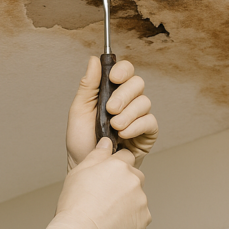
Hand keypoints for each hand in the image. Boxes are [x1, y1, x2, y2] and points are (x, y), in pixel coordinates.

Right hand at [38, 139, 151, 228]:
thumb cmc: (75, 205)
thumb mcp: (79, 172)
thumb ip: (97, 155)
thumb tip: (106, 143)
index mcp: (119, 166)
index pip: (125, 156)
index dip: (116, 164)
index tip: (108, 174)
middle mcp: (134, 181)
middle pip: (133, 177)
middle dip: (122, 183)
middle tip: (104, 196)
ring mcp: (141, 201)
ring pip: (136, 197)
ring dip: (126, 202)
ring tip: (105, 212)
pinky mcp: (143, 220)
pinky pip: (139, 215)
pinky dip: (129, 218)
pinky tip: (112, 222)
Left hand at [66, 56, 158, 170]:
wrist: (87, 167)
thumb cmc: (81, 142)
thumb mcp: (79, 111)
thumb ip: (88, 86)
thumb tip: (94, 60)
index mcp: (111, 92)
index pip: (125, 71)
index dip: (122, 70)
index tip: (113, 78)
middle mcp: (127, 102)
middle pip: (137, 83)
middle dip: (123, 96)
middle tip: (110, 110)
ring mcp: (138, 117)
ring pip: (144, 102)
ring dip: (127, 114)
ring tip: (114, 128)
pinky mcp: (147, 133)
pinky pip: (150, 122)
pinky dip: (136, 126)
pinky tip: (123, 135)